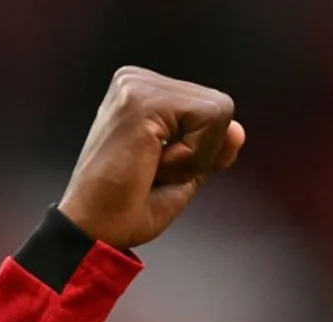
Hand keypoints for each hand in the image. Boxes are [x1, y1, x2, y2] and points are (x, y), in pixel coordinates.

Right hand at [57, 66, 245, 249]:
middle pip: (221, 108)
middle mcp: (136, 80)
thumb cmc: (130, 208)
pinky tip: (152, 165)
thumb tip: (238, 130)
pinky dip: (191, 158)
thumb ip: (211, 149)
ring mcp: (136, 85)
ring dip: (195, 158)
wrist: (94, 231)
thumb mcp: (184, 174)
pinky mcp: (141, 101)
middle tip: (154, 171)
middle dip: (202, 153)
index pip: (213, 110)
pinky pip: (208, 122)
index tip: (158, 168)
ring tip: (151, 168)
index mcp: (142, 91)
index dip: (203, 150)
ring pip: (219, 113)